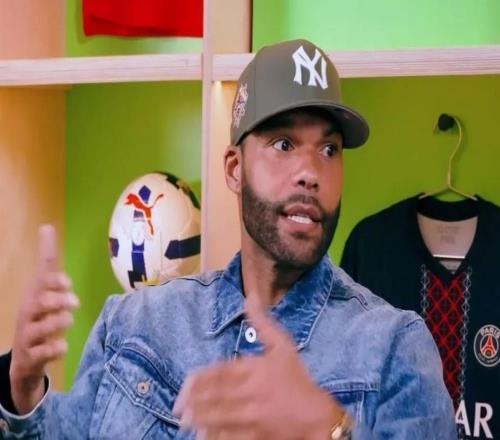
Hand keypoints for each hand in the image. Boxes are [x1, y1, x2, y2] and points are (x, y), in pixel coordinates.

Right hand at [9, 225, 78, 413]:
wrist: (25, 363)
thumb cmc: (40, 320)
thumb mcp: (47, 293)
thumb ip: (50, 266)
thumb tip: (46, 227)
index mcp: (35, 296)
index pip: (40, 281)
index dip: (52, 280)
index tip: (67, 282)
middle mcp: (28, 314)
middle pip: (37, 304)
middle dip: (56, 300)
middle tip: (74, 302)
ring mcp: (27, 336)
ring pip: (38, 328)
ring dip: (57, 322)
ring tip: (68, 321)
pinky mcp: (30, 357)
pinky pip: (41, 353)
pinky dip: (53, 349)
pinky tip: (62, 346)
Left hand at [173, 298, 343, 439]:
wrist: (316, 416)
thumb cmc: (297, 379)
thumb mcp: (283, 346)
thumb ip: (262, 322)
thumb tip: (249, 297)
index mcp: (254, 369)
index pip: (221, 372)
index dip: (201, 379)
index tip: (186, 384)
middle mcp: (250, 392)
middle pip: (216, 395)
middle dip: (195, 401)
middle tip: (177, 406)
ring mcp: (252, 417)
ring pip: (220, 417)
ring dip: (200, 418)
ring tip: (184, 421)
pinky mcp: (255, 436)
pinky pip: (231, 436)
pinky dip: (215, 435)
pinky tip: (202, 435)